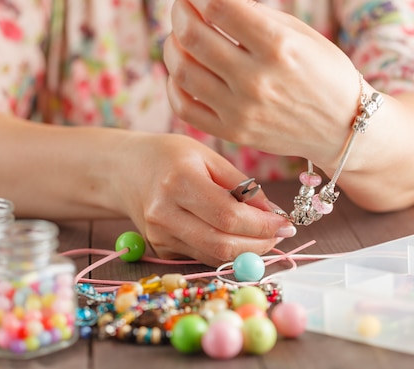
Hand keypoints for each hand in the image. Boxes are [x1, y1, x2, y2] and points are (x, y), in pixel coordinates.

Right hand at [114, 132, 295, 266]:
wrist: (126, 171)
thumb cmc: (171, 156)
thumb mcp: (208, 157)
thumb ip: (242, 186)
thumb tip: (274, 214)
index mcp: (178, 181)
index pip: (228, 216)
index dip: (262, 225)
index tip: (286, 223)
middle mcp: (165, 212)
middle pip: (222, 244)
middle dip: (259, 244)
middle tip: (280, 234)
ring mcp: (160, 235)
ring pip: (215, 256)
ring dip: (247, 251)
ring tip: (265, 235)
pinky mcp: (161, 249)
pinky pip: (204, 256)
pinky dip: (227, 251)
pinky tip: (239, 237)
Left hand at [164, 0, 361, 166]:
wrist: (344, 127)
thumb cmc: (325, 72)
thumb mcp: (300, 33)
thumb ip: (254, 14)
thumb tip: (210, 0)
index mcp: (278, 46)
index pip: (218, 7)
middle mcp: (256, 79)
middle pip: (193, 36)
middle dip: (179, 11)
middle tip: (182, 5)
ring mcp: (242, 110)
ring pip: (182, 71)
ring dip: (172, 45)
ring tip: (179, 36)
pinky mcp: (234, 133)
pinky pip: (184, 108)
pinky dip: (174, 84)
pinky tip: (181, 70)